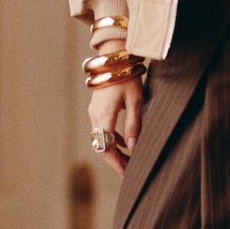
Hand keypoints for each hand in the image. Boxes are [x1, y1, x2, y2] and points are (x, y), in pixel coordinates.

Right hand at [88, 38, 144, 176]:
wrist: (113, 55)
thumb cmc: (126, 75)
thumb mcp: (135, 101)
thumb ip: (134, 125)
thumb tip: (133, 148)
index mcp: (103, 116)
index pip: (107, 148)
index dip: (117, 163)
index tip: (128, 173)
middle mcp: (95, 116)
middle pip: (102, 146)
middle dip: (115, 160)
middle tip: (129, 171)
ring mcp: (94, 111)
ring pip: (101, 138)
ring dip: (113, 150)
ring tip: (129, 160)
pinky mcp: (97, 107)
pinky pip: (102, 129)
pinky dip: (112, 138)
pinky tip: (125, 142)